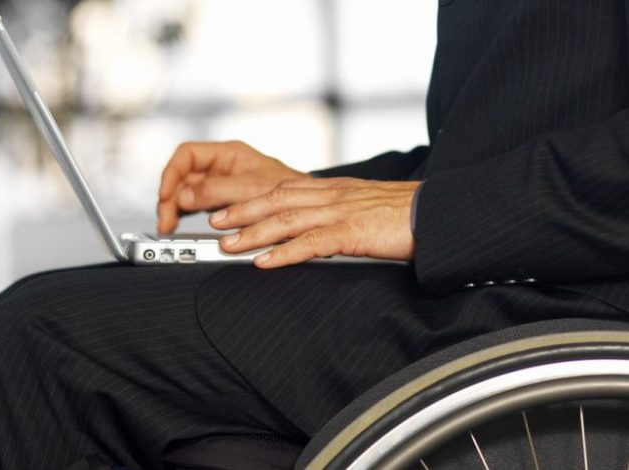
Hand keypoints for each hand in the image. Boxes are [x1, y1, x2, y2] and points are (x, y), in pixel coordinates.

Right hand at [157, 141, 309, 232]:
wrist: (310, 211)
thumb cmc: (292, 192)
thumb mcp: (251, 189)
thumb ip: (217, 191)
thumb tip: (184, 196)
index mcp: (229, 154)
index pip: (187, 155)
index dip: (172, 173)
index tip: (166, 194)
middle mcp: (223, 167)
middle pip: (183, 176)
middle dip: (170, 197)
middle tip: (166, 220)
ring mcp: (222, 186)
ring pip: (187, 193)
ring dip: (175, 209)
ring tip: (170, 227)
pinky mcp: (224, 204)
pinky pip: (197, 207)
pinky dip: (186, 217)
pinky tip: (182, 227)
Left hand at [208, 177, 421, 266]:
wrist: (438, 213)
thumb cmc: (404, 214)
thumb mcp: (363, 207)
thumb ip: (336, 214)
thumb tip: (313, 230)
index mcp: (332, 190)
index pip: (282, 190)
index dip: (251, 200)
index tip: (227, 209)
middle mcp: (331, 196)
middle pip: (275, 200)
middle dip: (240, 212)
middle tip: (213, 223)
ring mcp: (341, 212)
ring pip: (286, 220)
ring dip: (253, 233)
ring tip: (228, 245)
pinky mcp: (353, 232)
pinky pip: (311, 242)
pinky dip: (284, 253)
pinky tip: (265, 262)